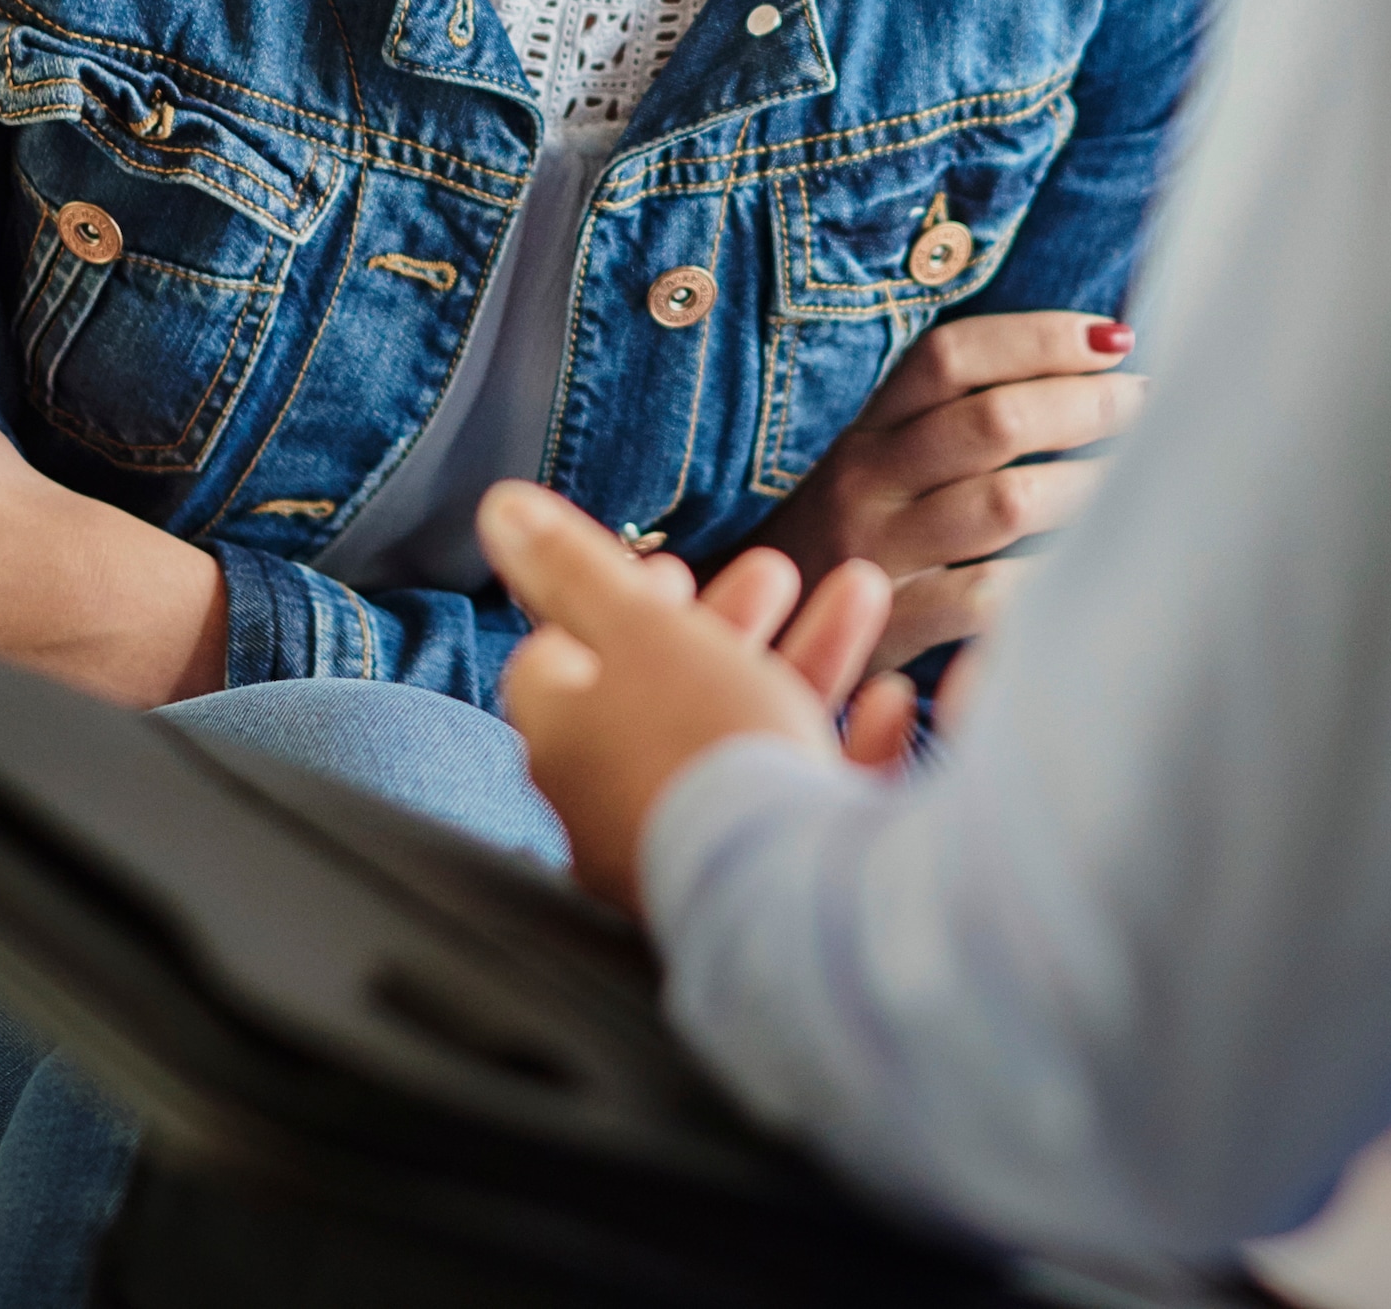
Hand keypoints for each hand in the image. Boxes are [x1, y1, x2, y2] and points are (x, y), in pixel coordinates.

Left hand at [488, 483, 914, 914]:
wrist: (780, 884)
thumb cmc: (697, 740)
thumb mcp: (638, 625)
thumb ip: (577, 566)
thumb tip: (500, 506)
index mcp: (568, 741)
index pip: (562, 663)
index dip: (616, 606)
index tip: (674, 571)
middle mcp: (616, 803)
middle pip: (669, 694)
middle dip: (734, 621)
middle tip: (776, 572)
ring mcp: (694, 847)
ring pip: (748, 737)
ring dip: (808, 658)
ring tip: (860, 592)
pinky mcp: (769, 883)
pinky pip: (803, 805)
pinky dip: (846, 747)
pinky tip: (889, 704)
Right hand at [748, 310, 1140, 665]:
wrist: (758, 631)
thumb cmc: (839, 530)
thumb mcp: (865, 460)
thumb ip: (940, 417)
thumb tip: (1072, 363)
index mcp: (858, 423)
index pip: (951, 355)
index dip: (1040, 338)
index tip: (1114, 338)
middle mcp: (862, 479)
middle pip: (992, 421)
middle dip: (1086, 405)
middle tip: (1144, 402)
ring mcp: (874, 554)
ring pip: (1005, 502)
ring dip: (1087, 485)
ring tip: (1132, 479)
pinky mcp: (889, 628)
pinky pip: (988, 595)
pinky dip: (1048, 577)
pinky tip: (1085, 565)